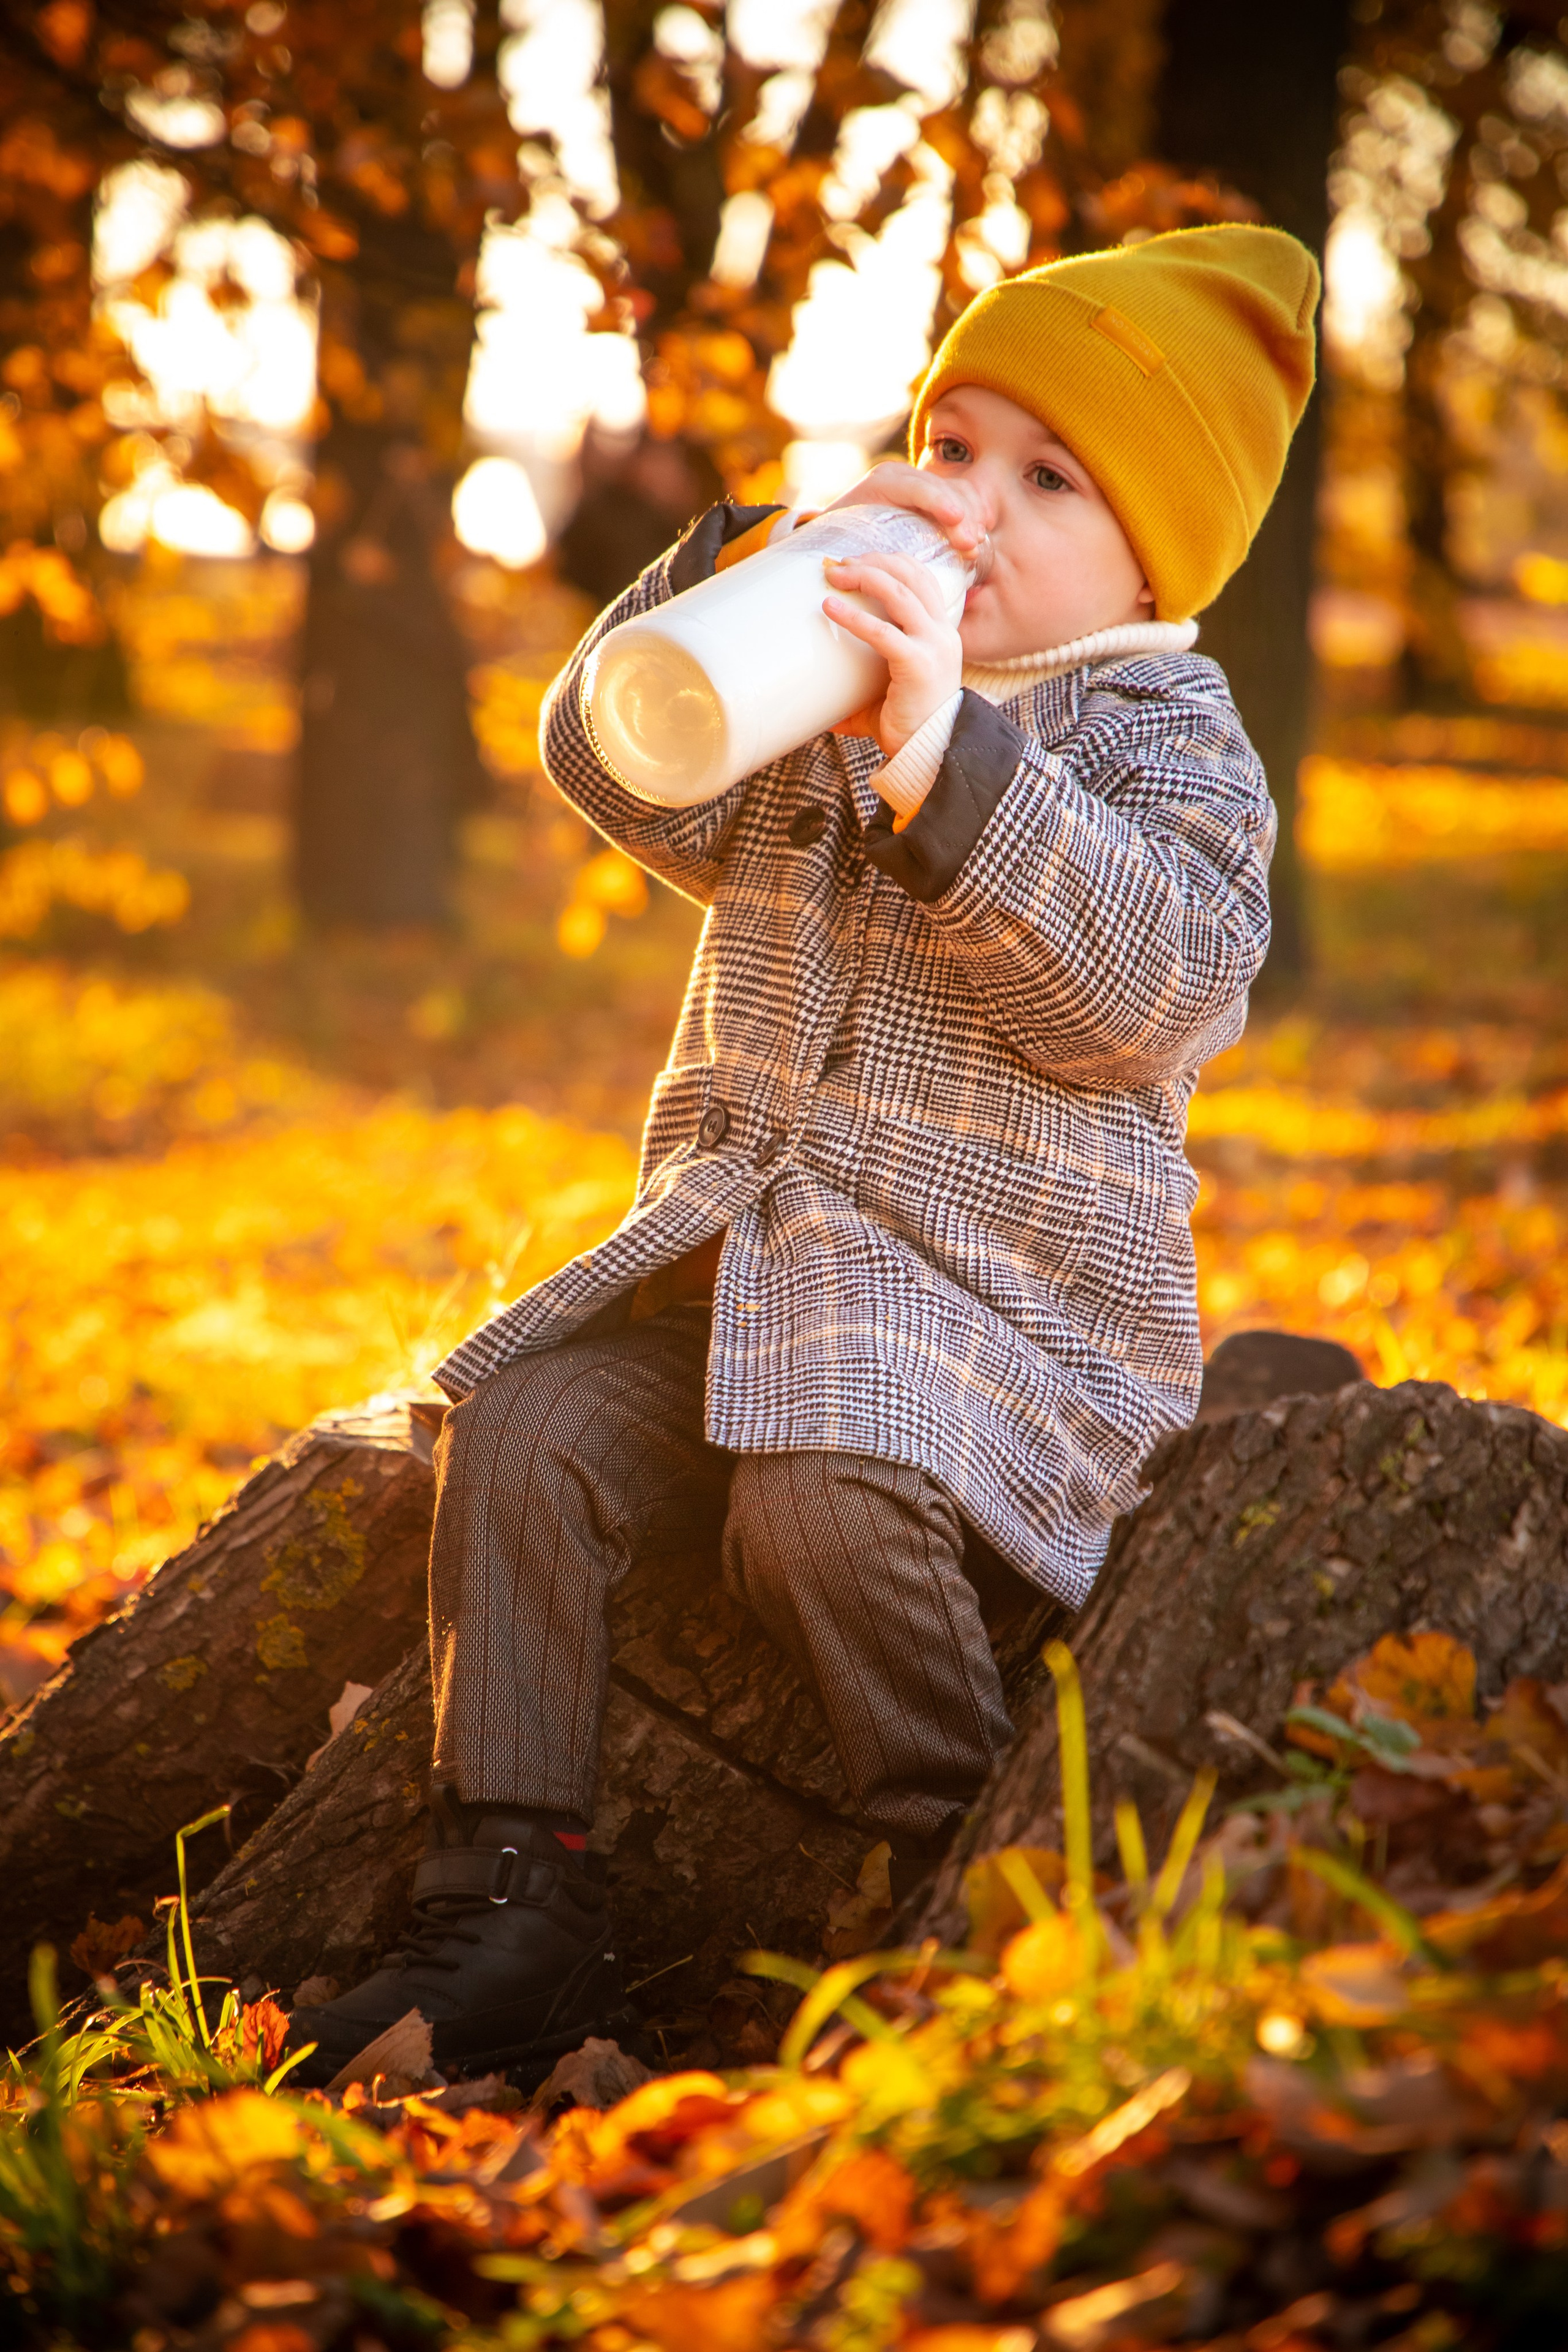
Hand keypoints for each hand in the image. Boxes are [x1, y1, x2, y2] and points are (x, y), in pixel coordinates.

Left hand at [822, 457, 991, 562]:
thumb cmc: (840, 542)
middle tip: (971, 545)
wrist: (846, 533)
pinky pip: (964, 501)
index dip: (937, 500)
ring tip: (974, 547)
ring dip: (972, 519)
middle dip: (962, 515)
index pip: (915, 487)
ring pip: (957, 493)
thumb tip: (815, 536)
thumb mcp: (836, 536)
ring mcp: (924, 485)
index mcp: (881, 483)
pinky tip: (976, 542)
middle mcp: (904, 477)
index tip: (955, 519)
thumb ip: (832, 534)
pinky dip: (974, 519)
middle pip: (942, 490)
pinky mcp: (938, 497)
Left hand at [822, 548, 962, 758]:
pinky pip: (884, 632)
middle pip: (911, 575)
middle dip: (873, 561)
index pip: (921, 577)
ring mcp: (934, 646)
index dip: (890, 561)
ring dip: (865, 576)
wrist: (931, 756)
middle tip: (839, 565)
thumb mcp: (888, 693)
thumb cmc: (907, 727)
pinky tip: (830, 608)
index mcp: (940, 632)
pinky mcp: (919, 665)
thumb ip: (863, 682)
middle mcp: (941, 633)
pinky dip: (854, 617)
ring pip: (900, 592)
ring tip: (834, 576)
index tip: (856, 561)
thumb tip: (821, 694)